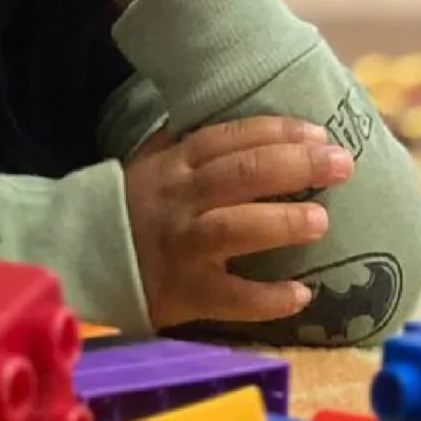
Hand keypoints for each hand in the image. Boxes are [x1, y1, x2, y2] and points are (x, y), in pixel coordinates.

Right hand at [125, 114, 354, 330]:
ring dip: (281, 222)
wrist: (78, 260)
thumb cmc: (131, 210)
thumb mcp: (152, 166)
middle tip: (342, 165)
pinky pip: (231, 297)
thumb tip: (247, 123)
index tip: (321, 132)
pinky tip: (303, 295)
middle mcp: (180, 201)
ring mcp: (181, 248)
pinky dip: (268, 298)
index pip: (230, 138)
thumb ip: (190, 144)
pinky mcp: (184, 293)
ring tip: (321, 221)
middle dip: (297, 165)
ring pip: (233, 228)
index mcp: (175, 166)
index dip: (278, 131)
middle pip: (241, 174)